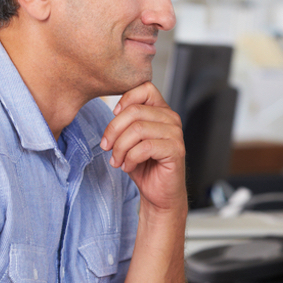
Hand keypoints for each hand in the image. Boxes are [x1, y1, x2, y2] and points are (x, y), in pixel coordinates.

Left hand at [99, 82, 185, 211]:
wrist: (159, 194)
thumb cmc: (145, 166)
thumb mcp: (130, 139)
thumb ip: (126, 122)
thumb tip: (113, 112)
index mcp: (161, 111)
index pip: (145, 88)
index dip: (125, 100)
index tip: (113, 116)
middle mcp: (171, 119)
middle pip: (135, 111)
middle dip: (114, 130)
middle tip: (106, 147)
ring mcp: (175, 134)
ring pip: (137, 129)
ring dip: (120, 148)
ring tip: (117, 160)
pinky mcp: (176, 150)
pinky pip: (145, 147)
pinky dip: (131, 158)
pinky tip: (128, 166)